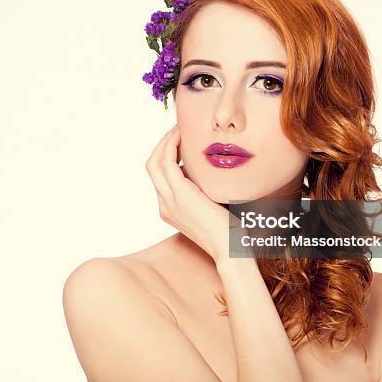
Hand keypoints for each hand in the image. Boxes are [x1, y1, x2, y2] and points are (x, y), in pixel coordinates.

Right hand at [145, 124, 230, 263]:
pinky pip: (167, 163)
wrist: (231, 252)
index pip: (159, 175)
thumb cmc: (228, 233)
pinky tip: (182, 136)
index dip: (165, 154)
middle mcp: (165, 205)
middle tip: (177, 130)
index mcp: (170, 209)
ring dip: (165, 142)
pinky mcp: (181, 196)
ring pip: (155, 162)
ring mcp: (170, 201)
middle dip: (162, 144)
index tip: (179, 140)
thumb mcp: (212, 208)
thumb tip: (213, 171)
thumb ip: (205, 191)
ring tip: (179, 129)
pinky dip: (171, 146)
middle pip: (151, 166)